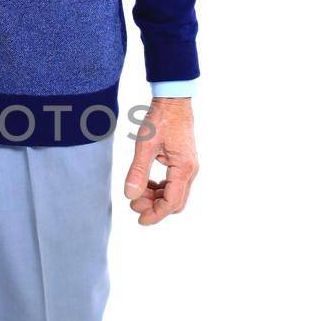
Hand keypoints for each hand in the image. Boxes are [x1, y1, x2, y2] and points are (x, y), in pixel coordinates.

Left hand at [124, 98, 198, 225]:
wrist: (173, 101)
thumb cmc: (161, 119)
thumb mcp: (145, 145)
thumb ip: (138, 171)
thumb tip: (130, 195)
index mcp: (183, 168)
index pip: (172, 202)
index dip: (156, 215)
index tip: (140, 220)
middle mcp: (190, 171)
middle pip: (175, 202)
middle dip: (155, 207)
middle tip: (134, 202)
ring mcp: (188, 167)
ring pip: (174, 194)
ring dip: (156, 198)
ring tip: (137, 192)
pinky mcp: (183, 163)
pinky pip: (174, 184)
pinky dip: (160, 189)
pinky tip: (146, 183)